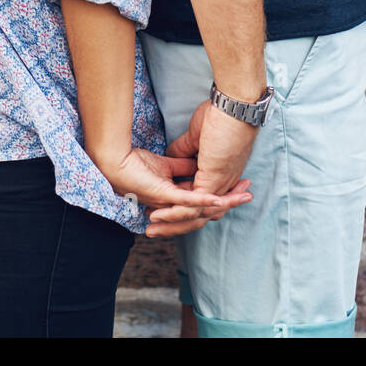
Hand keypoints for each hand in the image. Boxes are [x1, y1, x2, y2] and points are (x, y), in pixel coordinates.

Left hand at [92, 145, 251, 236]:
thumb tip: (195, 165)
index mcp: (176, 195)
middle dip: (231, 200)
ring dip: (224, 202)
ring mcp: (170, 202)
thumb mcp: (167, 163)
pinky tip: (219, 198)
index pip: (204, 198)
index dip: (224, 194)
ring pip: (201, 207)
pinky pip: (187, 200)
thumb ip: (183, 166)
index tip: (241, 185)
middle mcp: (175, 204)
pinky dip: (204, 199)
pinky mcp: (164, 195)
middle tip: (249, 194)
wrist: (116, 159)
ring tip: (242, 197)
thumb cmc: (136, 161)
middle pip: (208, 207)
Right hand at [141, 98, 260, 237]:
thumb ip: (186, 151)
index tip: (156, 213)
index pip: (195, 201)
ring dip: (170, 223)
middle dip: (171, 225)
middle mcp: (218, 186)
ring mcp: (216, 186)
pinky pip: (193, 204)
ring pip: (193, 214)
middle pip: (194, 215)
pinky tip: (160, 216)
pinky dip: (176, 212)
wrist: (234, 109)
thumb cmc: (221, 118)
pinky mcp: (213, 184)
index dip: (177, 209)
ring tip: (151, 229)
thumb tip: (177, 157)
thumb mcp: (196, 137)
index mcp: (215, 177)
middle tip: (151, 231)